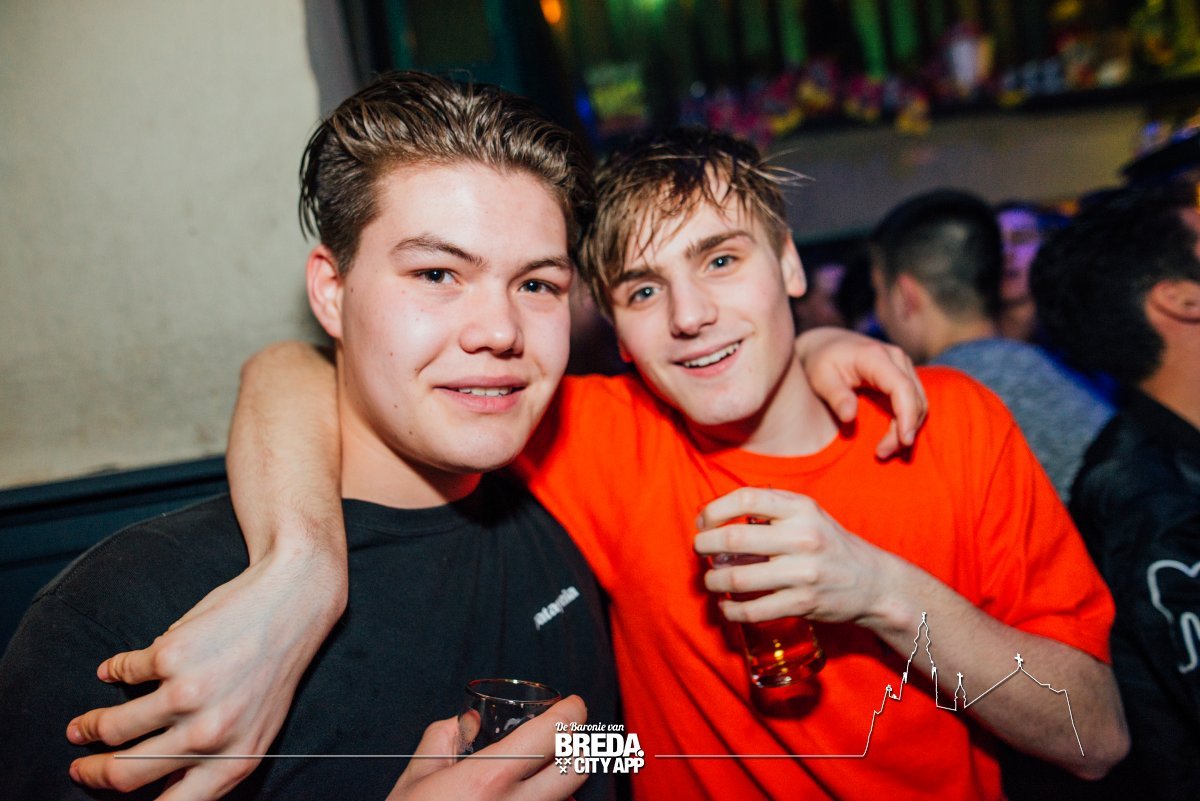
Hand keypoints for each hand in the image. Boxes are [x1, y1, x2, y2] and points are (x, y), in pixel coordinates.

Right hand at [66, 545, 347, 799]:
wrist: (294, 603)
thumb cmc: (275, 670)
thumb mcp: (258, 730)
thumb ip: (216, 763)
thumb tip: (164, 791)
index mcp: (235, 762)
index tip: (108, 797)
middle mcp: (210, 735)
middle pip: (126, 773)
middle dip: (93, 774)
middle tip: (80, 768)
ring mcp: (187, 694)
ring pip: (114, 727)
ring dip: (88, 728)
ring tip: (81, 728)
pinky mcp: (171, 655)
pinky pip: (123, 672)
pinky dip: (112, 672)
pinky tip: (110, 672)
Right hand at [387, 696, 587, 800]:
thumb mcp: (419, 775)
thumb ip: (445, 736)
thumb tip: (469, 721)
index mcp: (490, 778)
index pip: (552, 735)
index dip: (571, 713)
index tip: (573, 705)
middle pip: (577, 769)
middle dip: (578, 745)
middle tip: (563, 735)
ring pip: (568, 799)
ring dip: (563, 780)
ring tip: (541, 771)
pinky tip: (525, 796)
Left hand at [694, 487, 902, 626]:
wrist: (872, 582)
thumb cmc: (829, 544)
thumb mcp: (808, 514)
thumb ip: (771, 508)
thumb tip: (718, 514)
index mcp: (801, 509)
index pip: (746, 498)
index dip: (715, 509)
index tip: (703, 521)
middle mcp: (802, 537)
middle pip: (734, 539)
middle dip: (705, 545)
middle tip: (700, 550)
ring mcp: (803, 573)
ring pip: (738, 578)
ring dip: (713, 580)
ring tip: (710, 579)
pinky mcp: (803, 603)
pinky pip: (754, 610)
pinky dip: (732, 610)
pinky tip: (727, 607)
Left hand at [795, 327, 925, 458]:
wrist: (826, 343)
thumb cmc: (821, 361)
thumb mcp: (820, 377)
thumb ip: (836, 396)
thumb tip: (849, 417)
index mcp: (875, 356)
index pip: (901, 387)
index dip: (907, 415)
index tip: (903, 441)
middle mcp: (896, 358)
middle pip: (914, 398)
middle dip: (904, 430)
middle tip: (882, 453)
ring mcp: (903, 365)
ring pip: (918, 402)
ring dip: (907, 428)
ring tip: (883, 450)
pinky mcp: (903, 375)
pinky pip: (913, 401)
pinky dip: (906, 422)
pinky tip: (891, 438)